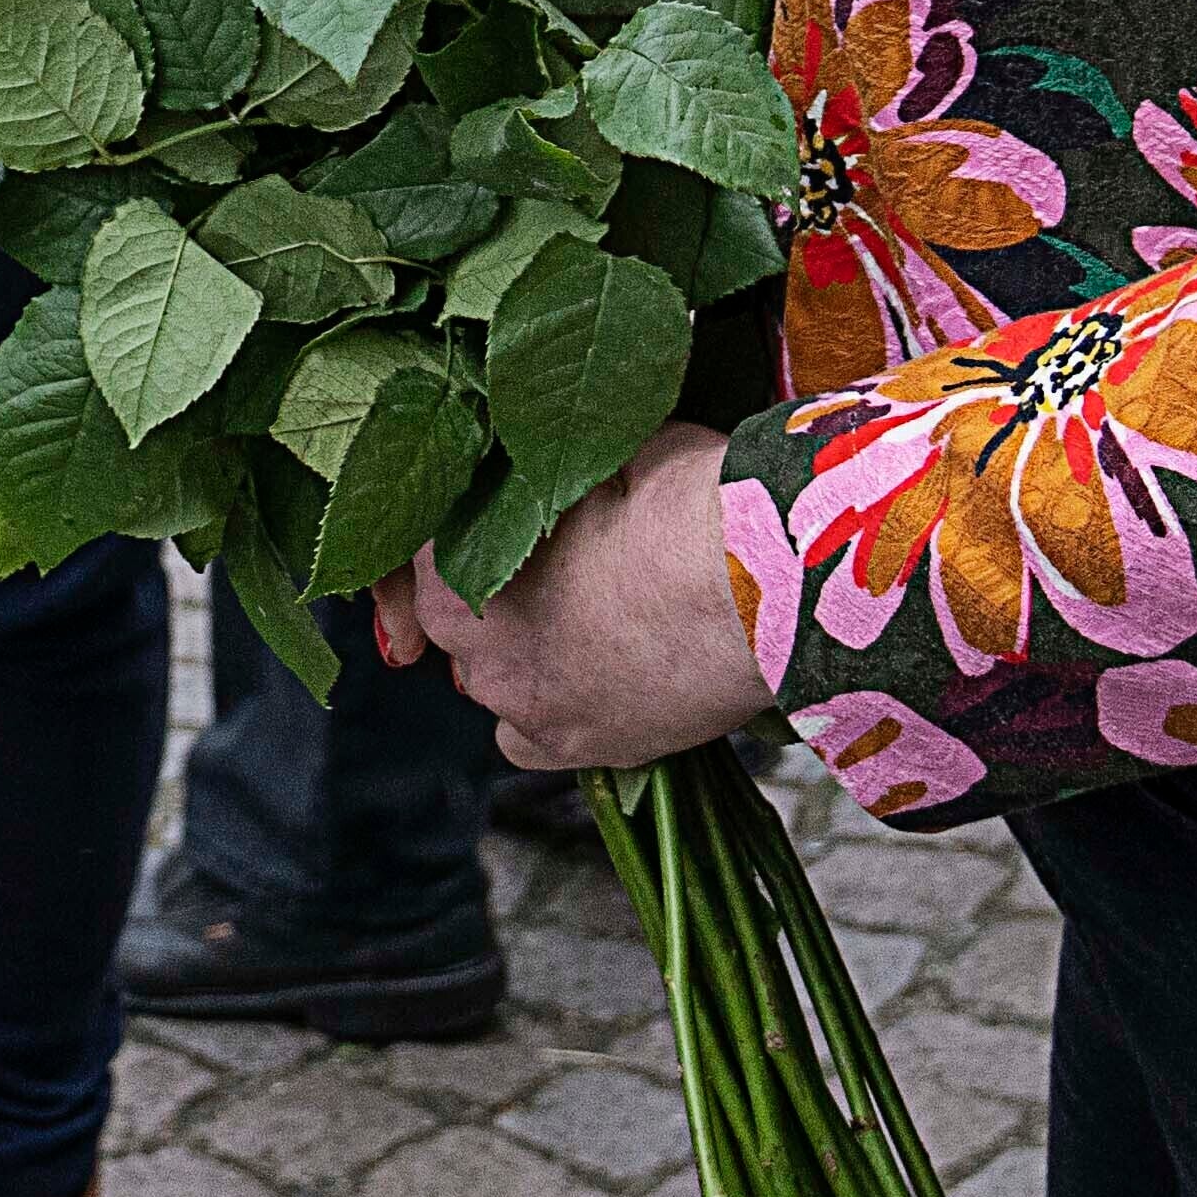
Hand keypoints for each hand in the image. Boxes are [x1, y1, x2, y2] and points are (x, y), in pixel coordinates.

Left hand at [388, 427, 774, 774]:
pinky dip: (548, 708)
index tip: (500, 502)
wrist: (771, 589)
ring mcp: (528, 706)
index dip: (465, 517)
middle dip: (489, 582)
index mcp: (460, 570)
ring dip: (518, 647)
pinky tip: (588, 677)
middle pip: (455, 613)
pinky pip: (528, 738)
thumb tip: (543, 447)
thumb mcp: (610, 448)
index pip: (425, 543)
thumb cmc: (689, 503)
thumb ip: (555, 460)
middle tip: (549, 554)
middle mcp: (477, 650)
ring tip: (579, 614)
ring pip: (490, 676)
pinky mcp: (586, 749)